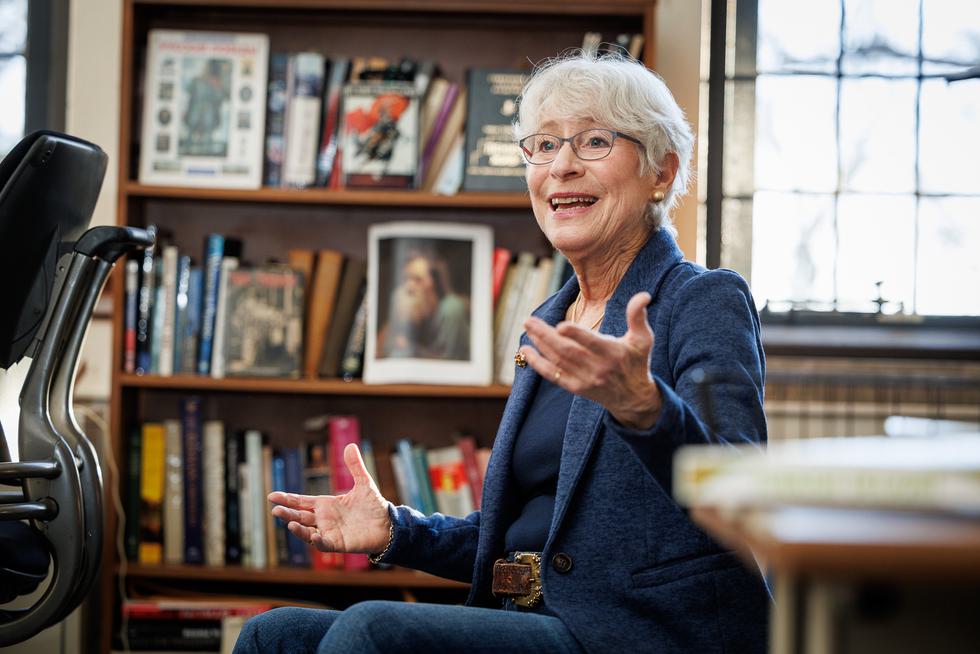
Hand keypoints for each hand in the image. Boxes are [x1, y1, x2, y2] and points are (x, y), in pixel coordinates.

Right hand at [268, 443, 391, 553]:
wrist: (389, 525)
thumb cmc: (374, 506)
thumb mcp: (364, 483)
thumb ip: (355, 466)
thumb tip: (350, 445)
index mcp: (326, 505)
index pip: (302, 502)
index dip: (288, 499)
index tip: (273, 496)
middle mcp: (324, 519)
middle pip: (300, 516)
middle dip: (287, 513)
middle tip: (275, 509)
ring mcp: (330, 532)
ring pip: (307, 532)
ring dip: (298, 529)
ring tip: (289, 523)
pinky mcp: (339, 544)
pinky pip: (325, 544)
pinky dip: (318, 541)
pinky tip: (314, 535)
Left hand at [520, 291, 662, 428]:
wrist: (633, 398)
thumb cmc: (636, 362)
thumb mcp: (643, 339)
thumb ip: (638, 317)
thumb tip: (644, 295)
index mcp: (613, 353)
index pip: (592, 343)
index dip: (576, 334)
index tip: (560, 325)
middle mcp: (597, 368)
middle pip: (568, 351)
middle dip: (546, 335)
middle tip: (529, 320)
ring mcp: (585, 379)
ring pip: (558, 361)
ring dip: (540, 344)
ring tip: (528, 327)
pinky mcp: (576, 387)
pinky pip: (553, 375)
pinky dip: (538, 364)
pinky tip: (526, 350)